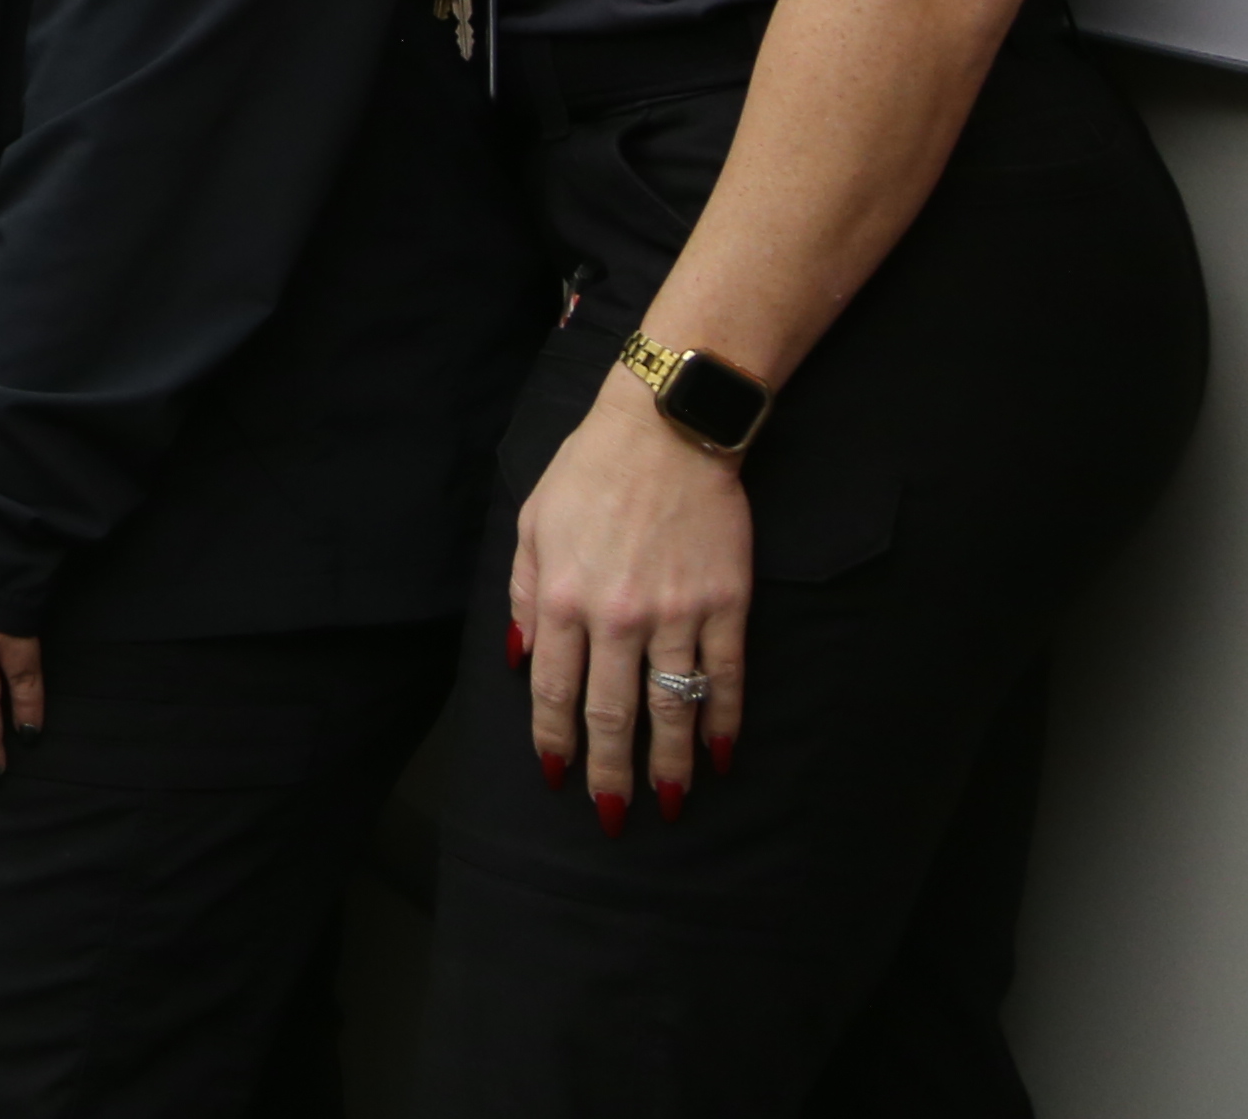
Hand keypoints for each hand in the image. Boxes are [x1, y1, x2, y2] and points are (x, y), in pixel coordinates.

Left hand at [513, 368, 750, 821]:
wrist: (666, 431)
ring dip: (672, 764)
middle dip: (610, 771)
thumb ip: (524, 594)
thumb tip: (521, 658)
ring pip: (673, 706)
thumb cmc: (589, 474)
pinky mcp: (726, 605)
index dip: (556, 741)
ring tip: (670, 804)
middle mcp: (618, 616)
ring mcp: (677, 614)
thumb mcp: (531, 525)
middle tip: (612, 815)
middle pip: (613, 714)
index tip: (558, 777)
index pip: (556, 691)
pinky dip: (725, 720)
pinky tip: (722, 756)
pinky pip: (726, 676)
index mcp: (563, 598)